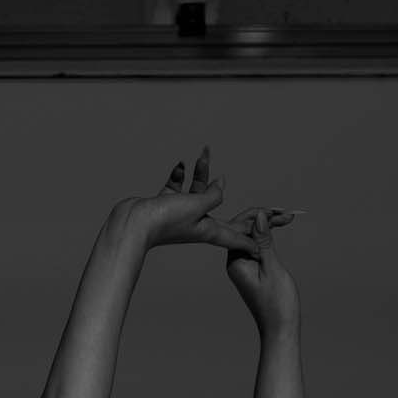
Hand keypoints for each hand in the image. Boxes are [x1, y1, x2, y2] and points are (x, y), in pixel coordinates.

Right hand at [124, 146, 294, 259]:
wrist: (132, 225)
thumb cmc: (164, 219)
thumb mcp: (196, 205)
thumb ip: (212, 194)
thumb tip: (221, 185)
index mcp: (209, 230)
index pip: (237, 236)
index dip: (253, 239)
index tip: (266, 245)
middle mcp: (197, 223)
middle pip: (223, 209)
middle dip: (240, 201)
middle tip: (260, 203)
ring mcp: (181, 214)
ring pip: (198, 191)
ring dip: (201, 172)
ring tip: (204, 152)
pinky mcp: (165, 205)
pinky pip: (178, 188)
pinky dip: (180, 176)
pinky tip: (181, 164)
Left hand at [224, 207, 300, 331]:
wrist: (279, 329)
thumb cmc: (277, 304)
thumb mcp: (272, 268)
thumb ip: (264, 241)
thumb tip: (258, 216)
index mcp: (234, 262)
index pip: (241, 228)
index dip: (260, 215)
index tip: (280, 212)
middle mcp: (234, 262)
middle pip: (245, 229)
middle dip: (264, 218)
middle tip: (287, 214)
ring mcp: (241, 265)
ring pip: (252, 235)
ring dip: (268, 225)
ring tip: (287, 217)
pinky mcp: (250, 268)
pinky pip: (256, 245)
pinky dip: (268, 237)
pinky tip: (279, 228)